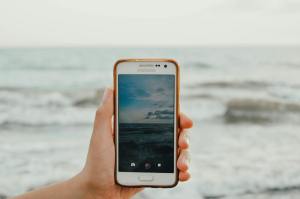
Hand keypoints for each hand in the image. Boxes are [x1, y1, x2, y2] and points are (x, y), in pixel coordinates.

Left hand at [75, 87, 192, 198]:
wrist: (99, 190)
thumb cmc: (97, 162)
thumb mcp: (100, 136)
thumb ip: (104, 113)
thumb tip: (110, 88)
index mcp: (141, 128)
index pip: (164, 117)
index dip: (178, 115)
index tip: (185, 119)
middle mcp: (151, 140)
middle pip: (177, 133)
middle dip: (185, 136)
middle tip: (182, 142)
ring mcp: (156, 156)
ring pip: (180, 152)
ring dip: (186, 157)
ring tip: (181, 166)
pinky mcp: (157, 172)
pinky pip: (174, 171)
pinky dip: (183, 172)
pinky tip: (182, 175)